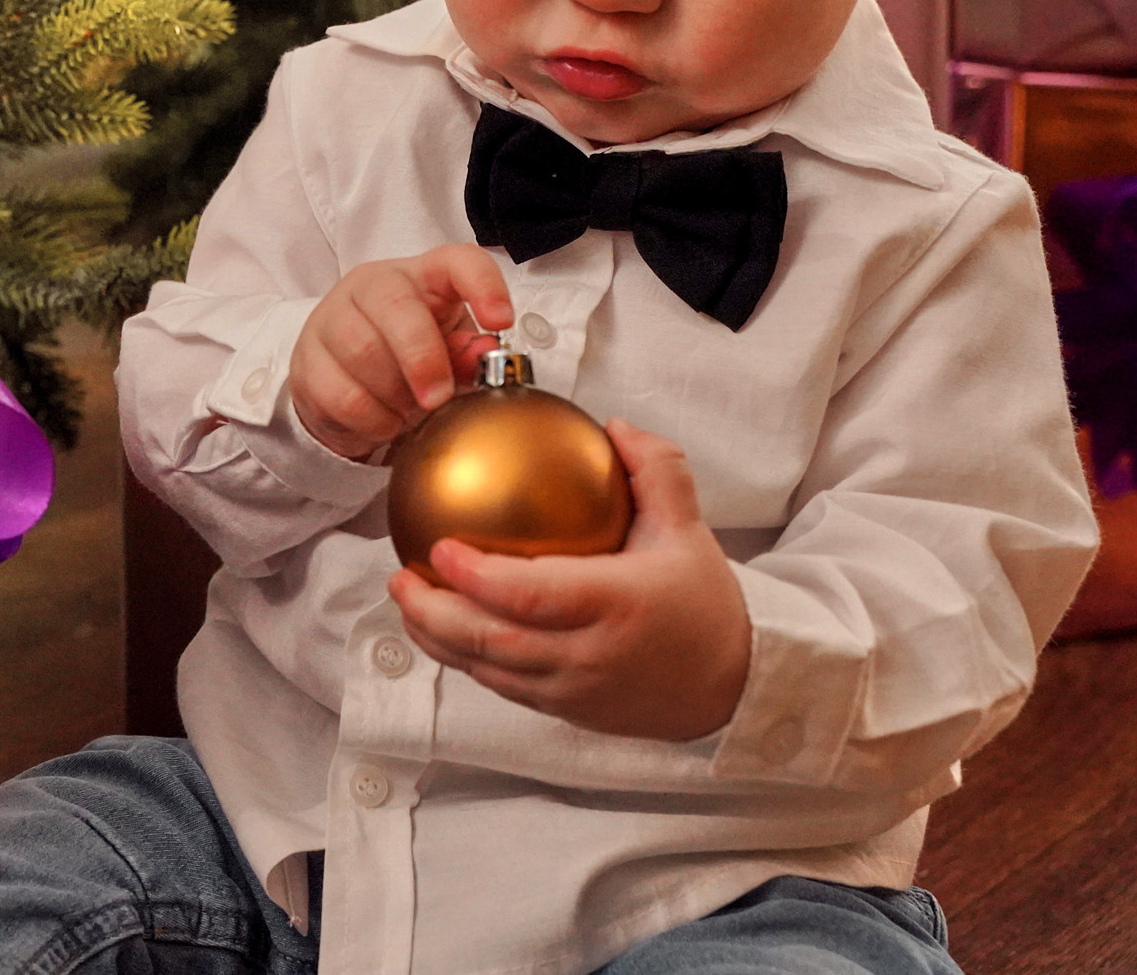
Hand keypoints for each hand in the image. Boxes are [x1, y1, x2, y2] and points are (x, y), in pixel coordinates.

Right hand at [289, 245, 511, 460]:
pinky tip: (384, 421)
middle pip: (397, 306)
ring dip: (396, 395)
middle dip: (423, 358)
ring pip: (363, 352)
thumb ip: (469, 355)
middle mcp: (371, 286)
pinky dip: (373, 419)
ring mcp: (331, 319)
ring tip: (409, 411)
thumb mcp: (447, 352)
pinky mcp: (307, 361)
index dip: (483, 286)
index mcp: (420, 276)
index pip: (455, 261)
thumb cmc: (406, 357)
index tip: (500, 322)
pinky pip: (342, 394)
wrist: (343, 380)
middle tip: (438, 397)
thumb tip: (485, 357)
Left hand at [386, 417, 750, 740]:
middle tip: (400, 577)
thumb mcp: (688, 530)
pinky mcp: (566, 710)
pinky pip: (502, 686)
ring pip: (487, 669)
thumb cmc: (704, 605)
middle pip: (491, 640)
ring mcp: (574, 688)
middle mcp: (589, 653)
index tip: (441, 548)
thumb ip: (655, 471)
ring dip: (438, 639)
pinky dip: (466, 659)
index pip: (529, 595)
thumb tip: (614, 427)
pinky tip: (444, 630)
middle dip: (433, 613)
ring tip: (407, 601)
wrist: (735, 685)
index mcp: (616, 604)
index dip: (476, 577)